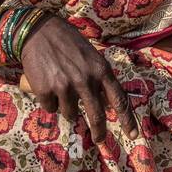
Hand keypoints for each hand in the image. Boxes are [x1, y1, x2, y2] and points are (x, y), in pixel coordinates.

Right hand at [18, 15, 138, 143]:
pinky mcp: (45, 91)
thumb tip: (106, 104)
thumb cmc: (67, 42)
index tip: (133, 134)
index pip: (119, 100)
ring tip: (60, 89)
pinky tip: (46, 85)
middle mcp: (85, 80)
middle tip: (100, 140)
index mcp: (101, 70)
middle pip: (97, 116)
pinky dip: (49, 102)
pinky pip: (50, 108)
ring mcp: (65, 86)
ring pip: (70, 114)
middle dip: (99, 132)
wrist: (38, 31)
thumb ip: (99, 78)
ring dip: (67, 108)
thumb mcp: (91, 56)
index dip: (127, 120)